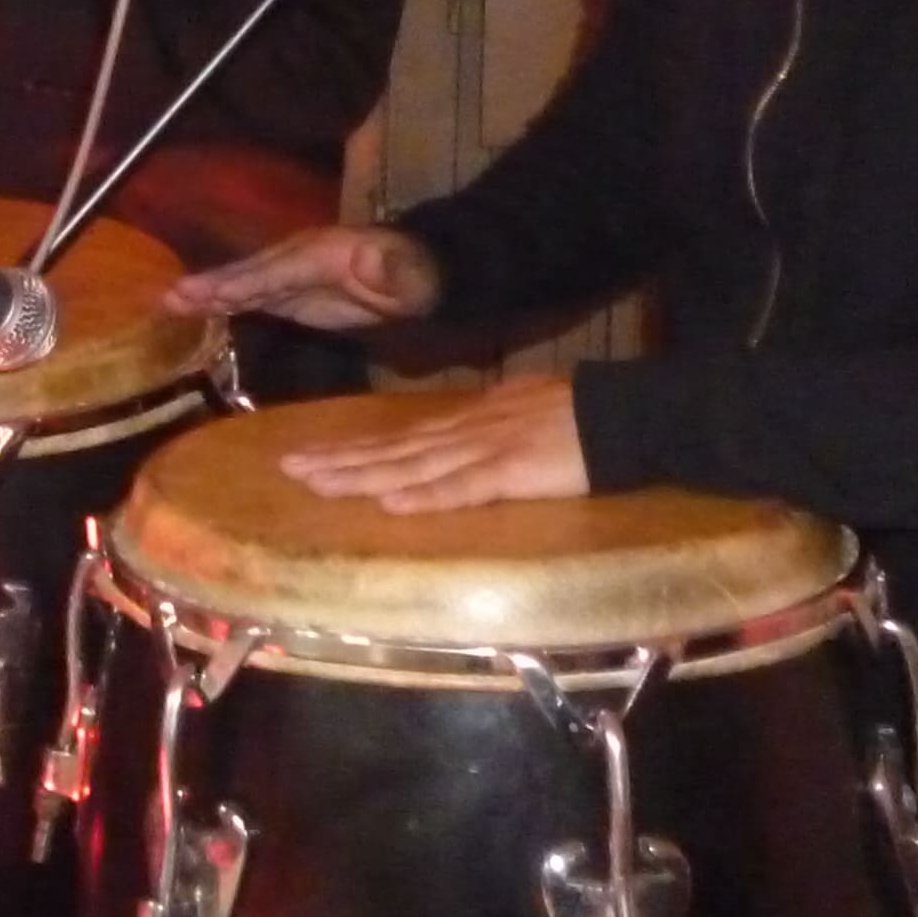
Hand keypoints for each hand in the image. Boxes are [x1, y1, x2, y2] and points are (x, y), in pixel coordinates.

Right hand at [165, 221, 443, 331]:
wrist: (420, 275)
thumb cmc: (415, 276)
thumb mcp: (411, 274)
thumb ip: (393, 270)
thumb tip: (376, 263)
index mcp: (321, 253)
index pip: (276, 270)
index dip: (243, 281)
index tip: (208, 293)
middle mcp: (297, 257)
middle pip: (249, 273)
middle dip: (211, 285)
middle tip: (169, 297)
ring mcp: (291, 275)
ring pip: (244, 283)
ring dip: (208, 294)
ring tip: (169, 304)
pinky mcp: (291, 294)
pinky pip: (251, 296)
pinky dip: (223, 303)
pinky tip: (197, 311)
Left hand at [277, 374, 589, 513]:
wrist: (628, 413)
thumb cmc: (582, 417)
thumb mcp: (521, 414)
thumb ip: (486, 432)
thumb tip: (457, 447)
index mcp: (471, 419)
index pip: (400, 437)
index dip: (354, 449)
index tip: (310, 456)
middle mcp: (467, 430)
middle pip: (393, 449)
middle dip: (339, 461)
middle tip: (289, 470)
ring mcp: (487, 448)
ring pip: (413, 465)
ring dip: (363, 477)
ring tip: (318, 485)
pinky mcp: (513, 470)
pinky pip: (463, 487)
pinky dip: (426, 496)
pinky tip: (391, 503)